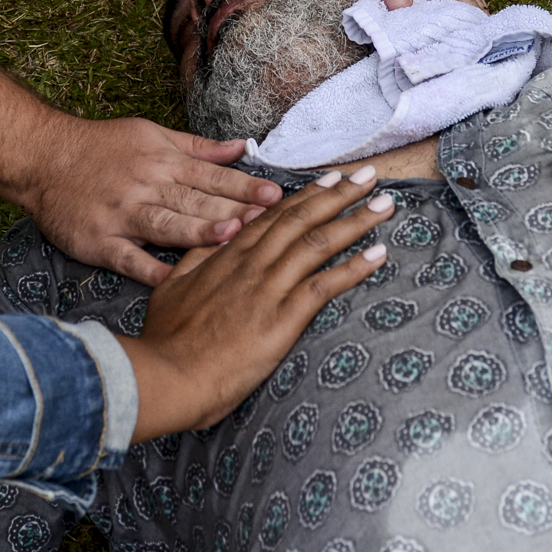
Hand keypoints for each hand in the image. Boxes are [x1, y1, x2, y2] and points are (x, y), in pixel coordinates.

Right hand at [18, 115, 284, 287]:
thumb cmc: (101, 146)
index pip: (212, 175)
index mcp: (163, 162)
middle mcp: (146, 187)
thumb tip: (243, 147)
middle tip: (269, 222)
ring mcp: (122, 215)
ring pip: (167, 224)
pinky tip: (175, 281)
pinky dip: (150, 269)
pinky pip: (128, 257)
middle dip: (235, 209)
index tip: (277, 196)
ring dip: (199, 231)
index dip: (245, 185)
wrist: (41, 157)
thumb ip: (198, 148)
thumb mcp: (151, 135)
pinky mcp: (99, 240)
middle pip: (196, 200)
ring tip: (231, 237)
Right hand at [125, 167, 393, 436]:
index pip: (274, 216)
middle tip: (369, 177)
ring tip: (385, 204)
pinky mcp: (282, 318)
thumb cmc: (166, 340)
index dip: (306, 196)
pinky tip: (378, 254)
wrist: (167, 374)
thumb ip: (195, 262)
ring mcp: (268, 288)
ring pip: (319, 243)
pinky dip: (354, 268)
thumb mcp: (171, 289)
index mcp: (227, 256)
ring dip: (356, 221)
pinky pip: (324, 285)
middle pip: (302, 219)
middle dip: (340, 195)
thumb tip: (211, 241)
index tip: (331, 179)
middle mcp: (252, 264)